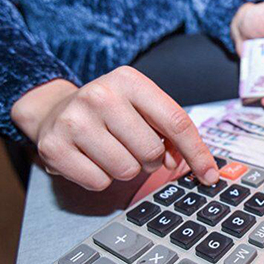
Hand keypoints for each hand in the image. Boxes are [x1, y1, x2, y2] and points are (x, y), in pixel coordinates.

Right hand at [11, 66, 218, 190]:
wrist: (54, 113)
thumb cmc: (109, 114)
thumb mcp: (141, 109)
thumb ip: (172, 133)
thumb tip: (198, 167)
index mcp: (129, 81)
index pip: (176, 122)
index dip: (197, 153)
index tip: (210, 175)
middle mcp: (100, 95)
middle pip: (152, 152)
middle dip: (150, 160)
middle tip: (132, 147)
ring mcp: (75, 120)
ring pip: (127, 170)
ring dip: (125, 169)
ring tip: (110, 151)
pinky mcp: (55, 147)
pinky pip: (100, 182)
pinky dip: (101, 179)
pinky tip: (91, 159)